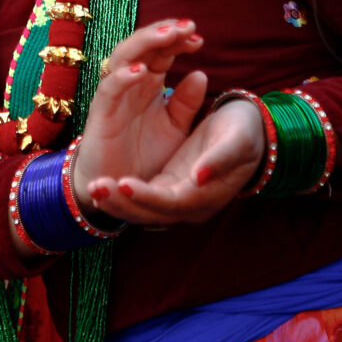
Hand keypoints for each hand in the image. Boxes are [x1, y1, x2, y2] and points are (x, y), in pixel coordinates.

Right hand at [71, 20, 206, 213]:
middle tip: (188, 26)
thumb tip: (201, 74)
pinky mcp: (101, 113)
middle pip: (143, 45)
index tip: (198, 38)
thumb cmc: (146, 157)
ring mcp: (114, 96)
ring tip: (168, 36)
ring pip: (123, 57)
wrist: (119, 191)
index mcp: (149, 84)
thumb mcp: (175, 130)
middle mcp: (130, 84)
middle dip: (164, 32)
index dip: (178, 40)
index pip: (161, 51)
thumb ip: (186, 104)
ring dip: (145, 43)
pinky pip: (109, 88)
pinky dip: (124, 76)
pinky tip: (142, 70)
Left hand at [84, 96, 265, 225]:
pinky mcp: (167, 187)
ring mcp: (178, 199)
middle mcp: (191, 206)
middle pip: (152, 213)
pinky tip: (100, 185)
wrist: (248, 129)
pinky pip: (140, 198)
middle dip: (122, 203)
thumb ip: (221, 158)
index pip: (172, 203)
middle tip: (95, 187)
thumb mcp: (238, 139)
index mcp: (208, 197)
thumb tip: (200, 176)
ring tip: (93, 188)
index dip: (148, 196)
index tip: (123, 184)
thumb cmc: (245, 130)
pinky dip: (120, 194)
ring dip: (116, 202)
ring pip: (142, 210)